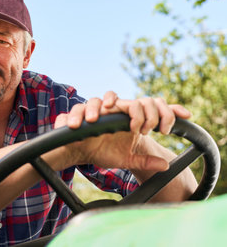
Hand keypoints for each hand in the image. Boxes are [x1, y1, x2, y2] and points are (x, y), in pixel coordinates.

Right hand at [55, 91, 191, 170]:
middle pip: (137, 101)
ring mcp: (100, 110)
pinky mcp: (83, 113)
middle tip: (142, 131)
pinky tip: (89, 121)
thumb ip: (144, 161)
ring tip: (121, 125)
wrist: (78, 152)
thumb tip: (165, 165)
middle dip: (144, 114)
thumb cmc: (101, 152)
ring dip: (112, 108)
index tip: (182, 118)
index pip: (151, 106)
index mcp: (130, 119)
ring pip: (108, 97)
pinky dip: (88, 111)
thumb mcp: (125, 159)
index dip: (168, 110)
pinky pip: (85, 106)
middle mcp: (118, 111)